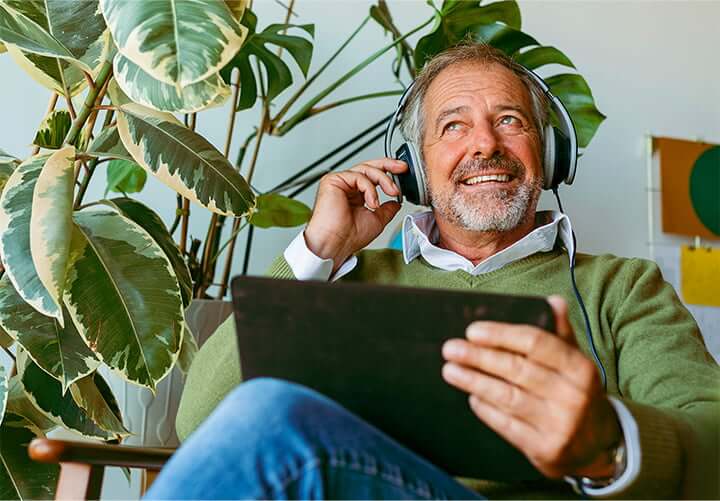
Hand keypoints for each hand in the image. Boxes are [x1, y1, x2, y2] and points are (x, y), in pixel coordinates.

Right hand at [304, 158, 406, 270]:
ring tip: (392, 192)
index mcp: (355, 195)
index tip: (403, 173)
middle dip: (388, 165)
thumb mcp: (377, 220)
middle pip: (368, 166)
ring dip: (384, 180)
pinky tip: (372, 202)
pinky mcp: (333, 181)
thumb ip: (387, 209)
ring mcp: (339, 183)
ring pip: (365, 169)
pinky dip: (370, 188)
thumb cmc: (348, 237)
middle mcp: (346, 187)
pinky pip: (358, 176)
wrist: (335, 244)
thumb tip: (396, 202)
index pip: (372, 176)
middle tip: (402, 168)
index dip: (388, 172)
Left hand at [441, 296, 621, 479]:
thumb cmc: (577, 392)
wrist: (600, 444)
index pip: (535, 343)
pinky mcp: (545, 449)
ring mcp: (559, 425)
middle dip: (479, 357)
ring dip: (474, 382)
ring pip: (508, 397)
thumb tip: (553, 301)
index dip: (501, 335)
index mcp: (580, 368)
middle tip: (451, 349)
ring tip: (450, 371)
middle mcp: (572, 396)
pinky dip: (485, 409)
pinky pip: (507, 425)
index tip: (473, 331)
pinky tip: (472, 397)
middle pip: (516, 370)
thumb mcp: (576, 362)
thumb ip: (560, 333)